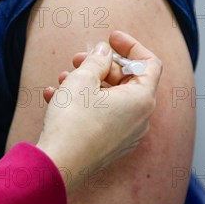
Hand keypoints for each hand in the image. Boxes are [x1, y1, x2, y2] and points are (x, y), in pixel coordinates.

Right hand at [36, 31, 162, 192]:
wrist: (57, 166)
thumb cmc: (72, 121)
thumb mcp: (83, 79)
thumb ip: (98, 59)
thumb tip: (105, 51)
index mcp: (141, 100)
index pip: (149, 63)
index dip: (131, 46)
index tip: (111, 37)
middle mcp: (140, 119)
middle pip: (128, 80)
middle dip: (102, 65)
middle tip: (77, 58)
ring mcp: (126, 135)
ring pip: (111, 98)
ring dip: (89, 83)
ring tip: (63, 77)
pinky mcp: (110, 146)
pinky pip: (102, 116)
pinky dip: (84, 102)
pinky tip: (55, 96)